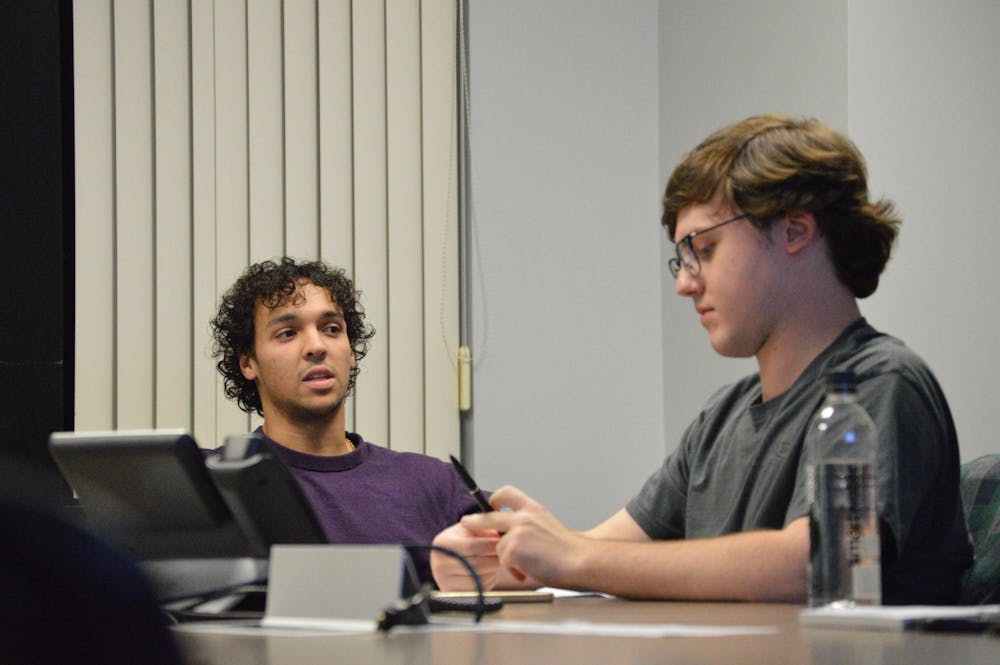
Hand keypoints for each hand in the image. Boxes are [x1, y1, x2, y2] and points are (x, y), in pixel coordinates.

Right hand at [430, 521, 501, 590]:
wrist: (445, 558)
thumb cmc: (460, 540)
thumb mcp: (467, 528)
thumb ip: (481, 528)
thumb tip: (495, 536)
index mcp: (442, 544)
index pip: (471, 546)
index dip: (490, 545)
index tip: (501, 542)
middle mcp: (440, 564)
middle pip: (476, 565)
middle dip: (494, 559)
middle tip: (502, 554)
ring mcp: (444, 582)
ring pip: (479, 579)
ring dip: (493, 571)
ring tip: (495, 562)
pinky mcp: (453, 594)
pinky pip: (478, 590)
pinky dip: (489, 581)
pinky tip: (489, 572)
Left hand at [461, 485, 588, 588]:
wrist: (580, 561)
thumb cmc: (570, 551)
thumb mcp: (548, 526)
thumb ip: (529, 525)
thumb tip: (514, 534)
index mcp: (534, 509)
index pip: (508, 493)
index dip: (495, 498)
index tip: (490, 503)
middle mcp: (524, 517)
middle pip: (489, 515)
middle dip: (474, 521)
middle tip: (465, 522)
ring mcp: (517, 532)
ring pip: (498, 546)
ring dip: (509, 559)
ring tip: (527, 565)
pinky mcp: (513, 548)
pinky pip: (504, 562)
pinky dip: (514, 570)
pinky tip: (528, 571)